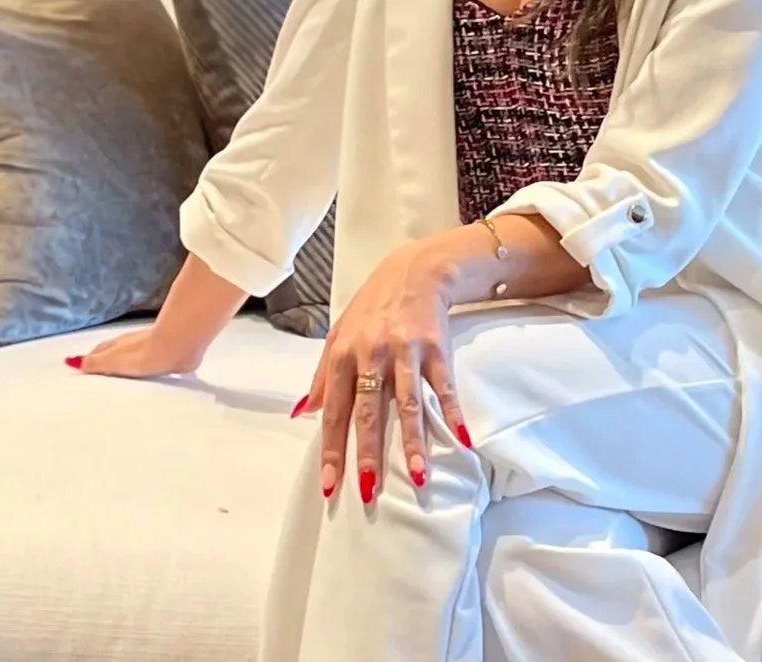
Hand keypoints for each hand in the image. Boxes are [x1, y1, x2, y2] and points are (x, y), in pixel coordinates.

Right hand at [65, 325, 205, 378]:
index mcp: (120, 345)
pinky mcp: (171, 358)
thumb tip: (72, 361)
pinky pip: (157, 366)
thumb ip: (95, 363)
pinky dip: (151, 370)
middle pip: (119, 353)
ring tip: (124, 379)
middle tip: (102, 374)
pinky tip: (153, 378)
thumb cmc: (143, 354)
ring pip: (138, 359)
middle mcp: (135, 345)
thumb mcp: (112, 360)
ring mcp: (155, 349)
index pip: (101, 351)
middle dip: (110, 361)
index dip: (92, 358)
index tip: (83, 366)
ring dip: (131, 366)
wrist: (179, 346)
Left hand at [293, 241, 470, 504]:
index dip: (331, 449)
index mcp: (343, 354)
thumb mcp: (338, 334)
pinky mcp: (435, 347)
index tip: (330, 485)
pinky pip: (443, 385)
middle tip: (369, 491)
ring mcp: (405, 351)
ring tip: (417, 477)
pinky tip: (461, 437)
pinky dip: (453, 411)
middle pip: (369, 412)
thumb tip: (301, 412)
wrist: (414, 270)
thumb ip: (321, 375)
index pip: (334, 410)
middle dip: (368, 453)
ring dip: (413, 441)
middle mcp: (372, 354)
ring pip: (408, 404)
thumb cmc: (372, 308)